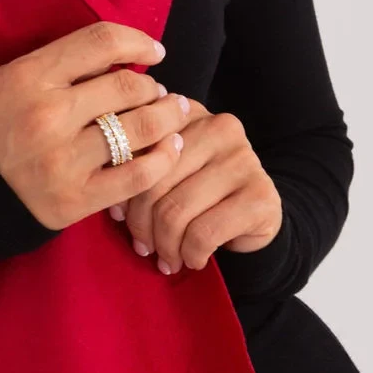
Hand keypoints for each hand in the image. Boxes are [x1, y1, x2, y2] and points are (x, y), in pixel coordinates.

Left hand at [114, 98, 282, 274]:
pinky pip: (203, 234)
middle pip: (153, 182)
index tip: (119, 216)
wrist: (257, 214)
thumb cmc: (200, 192)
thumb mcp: (168, 171)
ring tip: (167, 259)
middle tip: (143, 247)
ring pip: (176, 212)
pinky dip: (191, 255)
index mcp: (186, 112)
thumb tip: (113, 205)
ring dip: (166, 246)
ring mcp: (243, 157)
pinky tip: (193, 259)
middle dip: (142, 225)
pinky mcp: (260, 194)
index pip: (137, 148)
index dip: (123, 188)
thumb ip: (140, 168)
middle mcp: (218, 126)